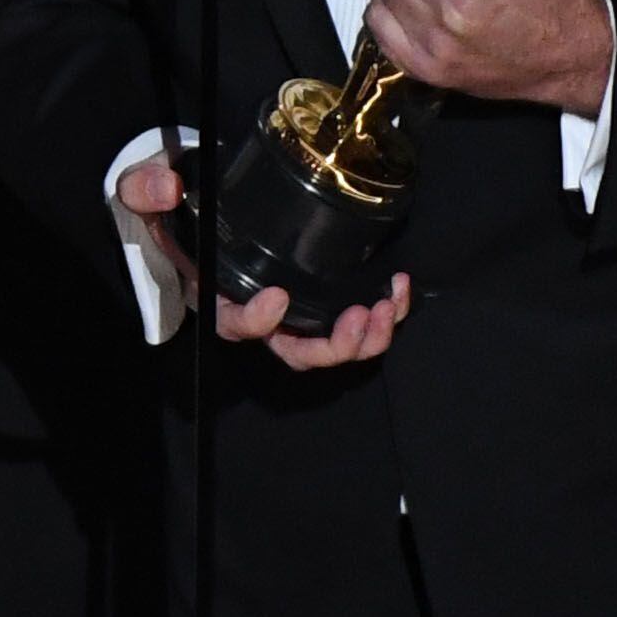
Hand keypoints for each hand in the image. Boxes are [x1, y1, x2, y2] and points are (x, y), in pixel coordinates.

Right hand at [121, 157, 412, 369]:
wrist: (195, 203)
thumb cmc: (174, 207)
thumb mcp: (146, 192)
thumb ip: (146, 189)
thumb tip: (165, 188)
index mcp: (214, 293)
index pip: (232, 322)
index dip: (256, 321)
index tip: (278, 297)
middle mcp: (256, 312)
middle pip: (293, 351)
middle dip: (330, 346)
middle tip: (358, 318)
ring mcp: (292, 309)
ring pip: (328, 345)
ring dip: (363, 338)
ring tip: (384, 309)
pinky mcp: (319, 295)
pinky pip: (353, 319)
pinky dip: (382, 312)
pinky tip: (397, 288)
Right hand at [225, 272, 410, 368]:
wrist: (222, 263)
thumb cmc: (219, 286)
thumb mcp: (217, 303)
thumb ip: (240, 315)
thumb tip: (276, 302)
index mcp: (277, 339)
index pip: (299, 353)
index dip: (307, 338)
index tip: (284, 300)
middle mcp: (305, 334)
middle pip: (338, 352)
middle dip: (358, 339)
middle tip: (370, 312)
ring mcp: (327, 317)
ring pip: (363, 336)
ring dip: (383, 324)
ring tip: (390, 301)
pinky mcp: (346, 297)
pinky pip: (376, 310)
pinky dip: (394, 301)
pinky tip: (398, 283)